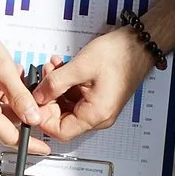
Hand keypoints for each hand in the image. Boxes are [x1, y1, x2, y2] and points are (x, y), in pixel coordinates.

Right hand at [0, 20, 63, 154]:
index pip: (9, 136)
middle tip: (22, 84)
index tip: (42, 148)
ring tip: (6, 78)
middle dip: (18, 107)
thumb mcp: (3, 68)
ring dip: (7, 101)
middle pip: (5, 124)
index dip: (29, 143)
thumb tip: (33, 117)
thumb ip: (20, 96)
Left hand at [35, 23, 153, 140]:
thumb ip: (54, 84)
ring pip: (67, 106)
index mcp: (96, 114)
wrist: (140, 44)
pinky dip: (65, 84)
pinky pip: (75, 97)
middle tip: (41, 79)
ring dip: (56, 87)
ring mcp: (99, 107)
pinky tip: (61, 68)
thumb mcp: (80, 67)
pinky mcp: (98, 97)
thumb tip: (38, 95)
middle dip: (48, 98)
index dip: (43, 118)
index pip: (60, 131)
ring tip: (52, 68)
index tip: (34, 101)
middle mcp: (99, 116)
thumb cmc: (121, 54)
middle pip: (62, 119)